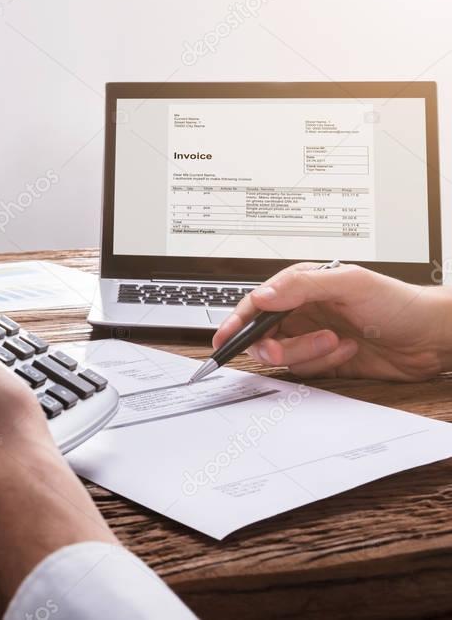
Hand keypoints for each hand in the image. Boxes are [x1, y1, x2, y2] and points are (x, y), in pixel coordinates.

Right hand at [213, 263, 451, 380]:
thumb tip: (262, 296)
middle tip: (284, 351)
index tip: (223, 339)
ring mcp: (311, 336)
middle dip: (275, 346)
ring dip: (309, 353)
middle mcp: (302, 311)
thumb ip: (301, 286)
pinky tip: (347, 351)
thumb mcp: (349, 284)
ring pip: (283, 355)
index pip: (257, 304)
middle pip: (263, 335)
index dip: (237, 322)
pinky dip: (325, 363)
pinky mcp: (324, 360)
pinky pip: (305, 370)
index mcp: (301, 286)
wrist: (431, 338)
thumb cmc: (397, 303)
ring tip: (337, 341)